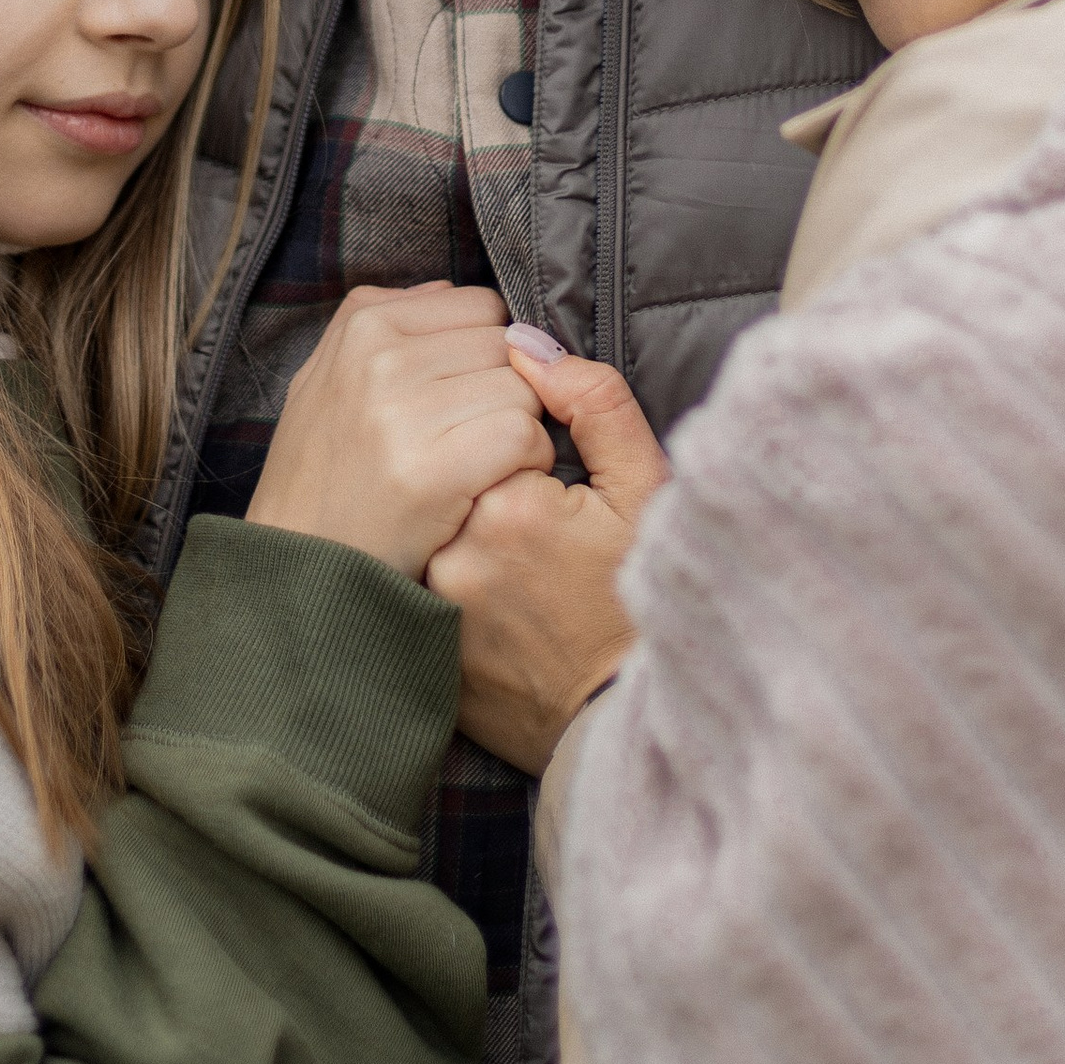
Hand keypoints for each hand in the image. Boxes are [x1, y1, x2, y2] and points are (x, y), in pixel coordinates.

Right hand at [247, 283, 553, 577]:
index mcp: (363, 323)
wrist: (296, 566)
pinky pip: (525, 437)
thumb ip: (385, 324)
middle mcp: (382, 356)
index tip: (461, 399)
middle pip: (506, 347)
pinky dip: (524, 466)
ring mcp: (405, 410)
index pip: (480, 306)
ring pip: (523, 390)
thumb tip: (451, 290)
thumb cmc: (322, 475)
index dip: (484, 356)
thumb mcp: (327, 379)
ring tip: (475, 467)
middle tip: (468, 439)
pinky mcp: (434, 468)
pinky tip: (488, 487)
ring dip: (518, 431)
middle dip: (503, 390)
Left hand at [424, 343, 670, 773]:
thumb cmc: (640, 600)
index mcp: (509, 506)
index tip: (555, 483)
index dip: (523, 442)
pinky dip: (448, 561)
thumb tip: (530, 346)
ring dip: (464, 513)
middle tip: (543, 531)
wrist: (620, 717)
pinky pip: (420, 565)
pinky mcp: (420, 635)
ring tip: (521, 562)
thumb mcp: (645, 491)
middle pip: (452, 461)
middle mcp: (454, 552)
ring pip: (432, 511)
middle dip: (485, 468)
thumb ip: (596, 404)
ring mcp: (431, 600)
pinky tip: (495, 588)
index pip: (486, 419)